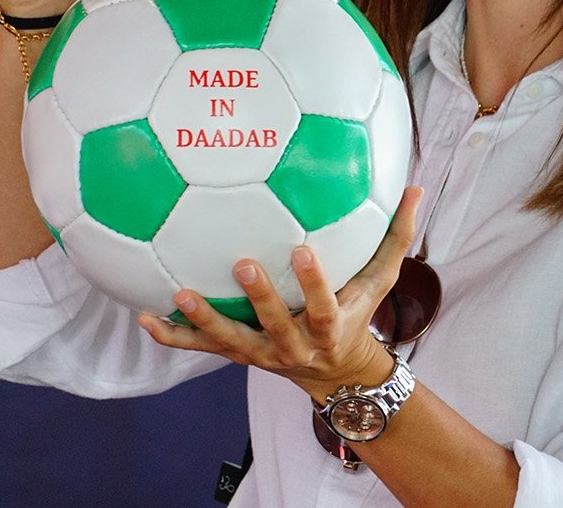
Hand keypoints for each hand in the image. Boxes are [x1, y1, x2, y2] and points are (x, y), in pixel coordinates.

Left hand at [139, 187, 423, 399]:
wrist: (337, 375)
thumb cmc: (359, 313)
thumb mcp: (382, 280)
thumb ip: (396, 236)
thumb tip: (417, 187)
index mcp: (330, 326)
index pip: (323, 305)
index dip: (313, 282)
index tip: (301, 248)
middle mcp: (294, 345)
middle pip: (276, 325)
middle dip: (260, 299)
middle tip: (241, 262)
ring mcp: (262, 354)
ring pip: (231, 340)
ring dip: (204, 319)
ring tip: (179, 295)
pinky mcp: (237, 355)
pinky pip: (201, 348)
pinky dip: (173, 335)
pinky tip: (146, 317)